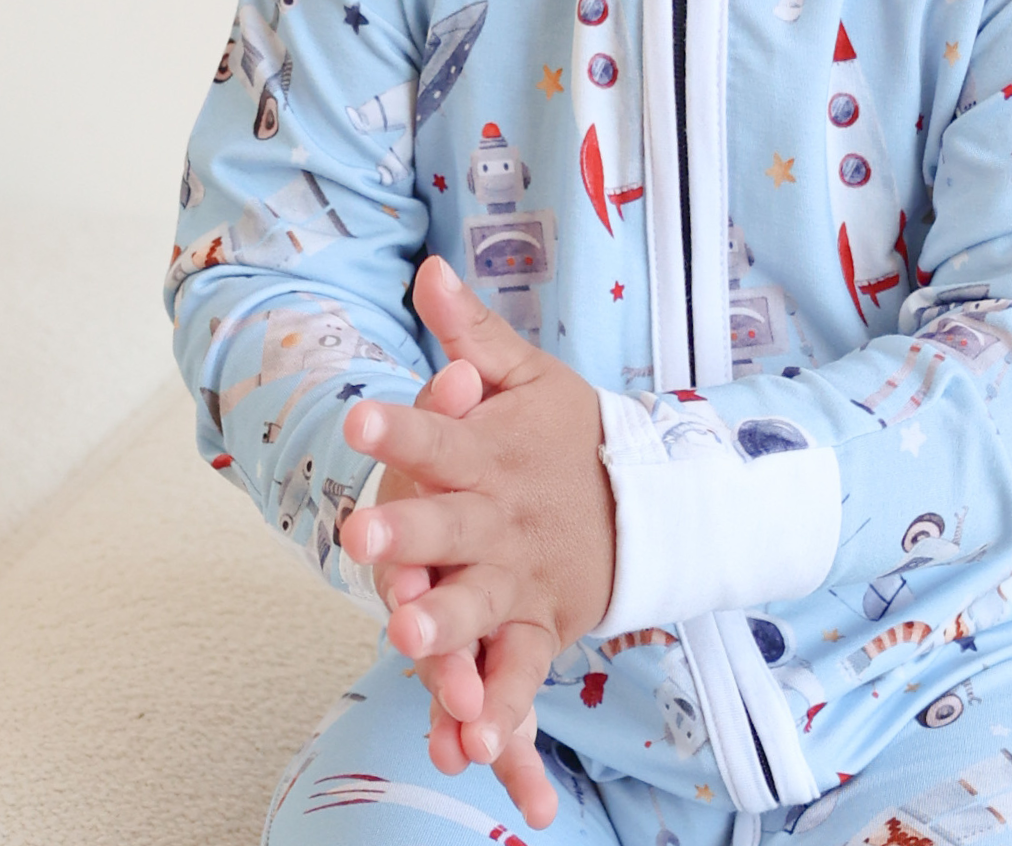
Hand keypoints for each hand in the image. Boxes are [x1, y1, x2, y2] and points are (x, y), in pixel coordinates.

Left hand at [340, 256, 616, 825]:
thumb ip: (471, 333)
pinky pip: (518, 672)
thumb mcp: (529, 376)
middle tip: (363, 534)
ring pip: (479, 604)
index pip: (439, 434)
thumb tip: (428, 268)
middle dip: (408, 532)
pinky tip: (470, 744)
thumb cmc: (571, 434)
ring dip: (445, 623)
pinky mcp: (537, 628)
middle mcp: (500, 517)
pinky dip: (499, 710)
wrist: (651, 503)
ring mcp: (520, 577)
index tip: (360, 418)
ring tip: (406, 636)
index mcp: (490, 452)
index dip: (401, 427)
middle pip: (450, 525)